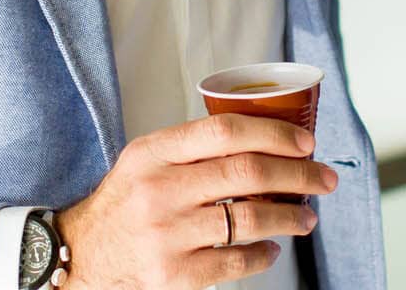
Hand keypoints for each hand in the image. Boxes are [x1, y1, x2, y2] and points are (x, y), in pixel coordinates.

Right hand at [56, 113, 335, 289]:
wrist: (81, 254)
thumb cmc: (124, 203)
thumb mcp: (144, 160)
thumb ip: (190, 148)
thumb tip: (263, 140)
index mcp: (153, 152)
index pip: (223, 131)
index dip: (272, 133)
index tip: (304, 143)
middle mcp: (160, 190)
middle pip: (247, 172)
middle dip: (298, 174)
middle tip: (324, 179)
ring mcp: (168, 235)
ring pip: (250, 218)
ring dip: (290, 216)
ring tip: (305, 217)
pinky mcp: (175, 275)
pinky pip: (237, 261)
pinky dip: (265, 255)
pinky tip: (272, 249)